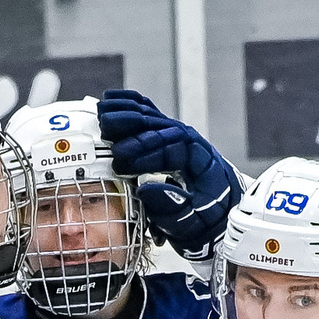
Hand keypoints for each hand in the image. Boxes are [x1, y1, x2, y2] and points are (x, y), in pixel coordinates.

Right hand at [98, 88, 240, 257]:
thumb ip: (171, 206)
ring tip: (102, 115)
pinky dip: (130, 104)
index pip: (172, 145)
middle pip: (159, 126)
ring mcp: (177, 136)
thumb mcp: (192, 219)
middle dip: (132, 128)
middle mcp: (190, 141)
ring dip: (126, 113)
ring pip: (151, 117)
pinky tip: (111, 100)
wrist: (216, 214)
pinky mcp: (166, 136)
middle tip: (106, 134)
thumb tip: (144, 189)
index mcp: (201, 158)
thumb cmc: (206, 216)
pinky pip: (148, 114)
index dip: (145, 149)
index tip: (122, 158)